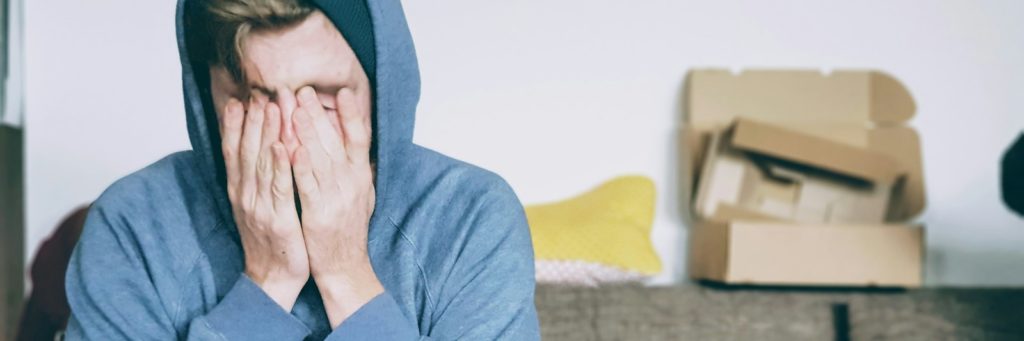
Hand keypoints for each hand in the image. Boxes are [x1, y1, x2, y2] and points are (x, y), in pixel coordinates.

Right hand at [220, 95, 308, 310]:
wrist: (272, 279)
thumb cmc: (270, 241)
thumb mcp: (256, 206)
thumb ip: (255, 179)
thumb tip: (256, 150)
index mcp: (240, 191)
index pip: (234, 151)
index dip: (236, 125)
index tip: (239, 98)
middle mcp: (245, 195)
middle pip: (247, 150)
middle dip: (253, 119)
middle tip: (259, 92)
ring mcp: (259, 207)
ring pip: (262, 163)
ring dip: (267, 133)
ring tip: (272, 106)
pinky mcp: (278, 219)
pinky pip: (279, 188)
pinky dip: (279, 166)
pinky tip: (282, 145)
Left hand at [291, 86, 381, 326]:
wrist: (345, 267)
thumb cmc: (348, 230)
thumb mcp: (362, 194)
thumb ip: (357, 168)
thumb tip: (356, 141)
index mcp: (361, 176)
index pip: (360, 138)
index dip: (352, 114)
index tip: (343, 91)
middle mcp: (352, 183)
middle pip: (336, 141)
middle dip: (318, 114)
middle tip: (302, 90)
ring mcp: (337, 198)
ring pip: (320, 158)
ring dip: (307, 132)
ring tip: (293, 107)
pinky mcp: (319, 213)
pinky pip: (308, 185)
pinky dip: (300, 165)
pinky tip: (289, 147)